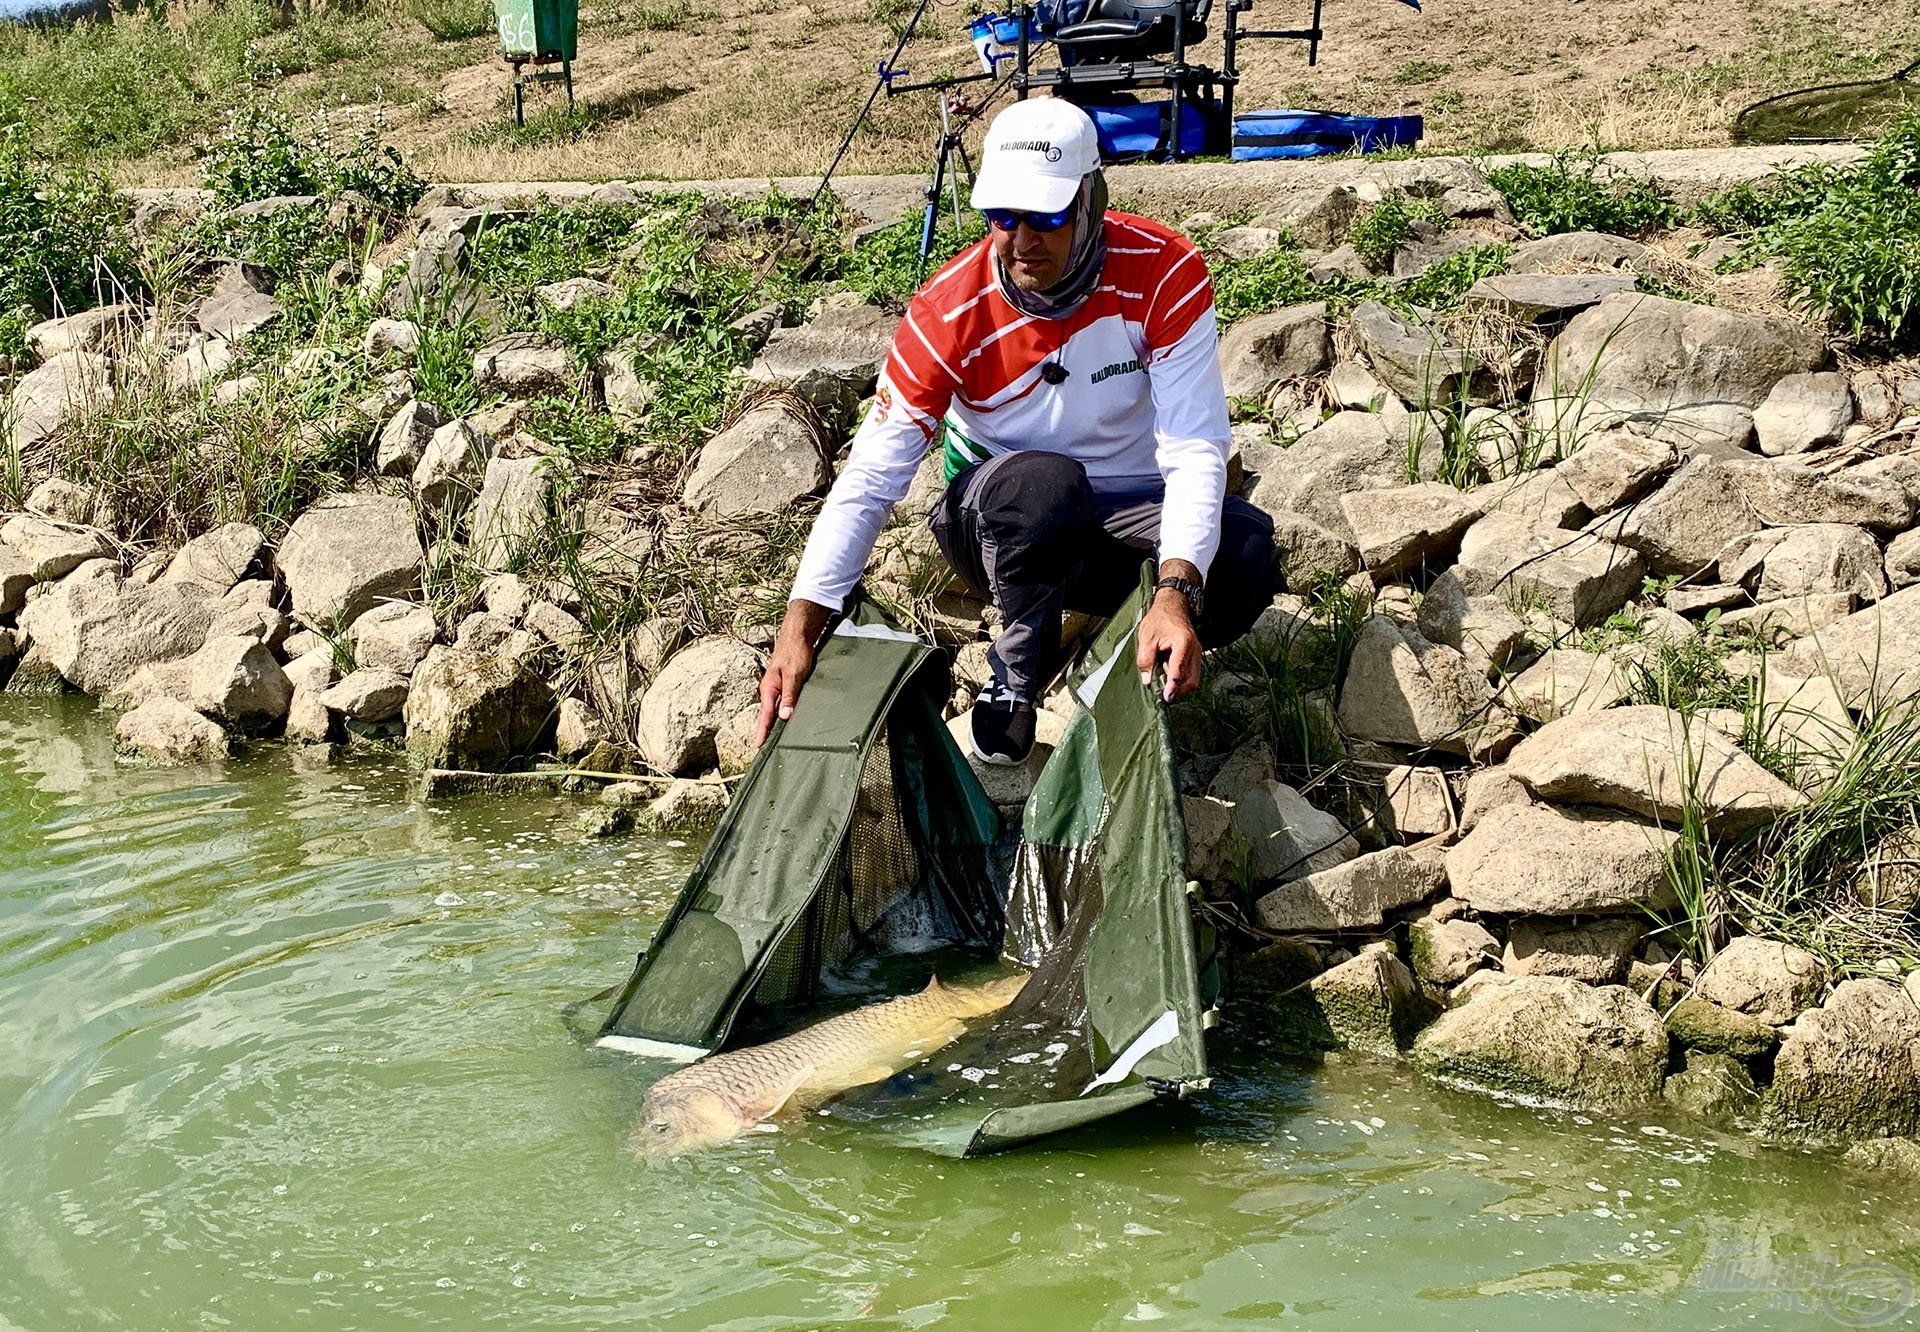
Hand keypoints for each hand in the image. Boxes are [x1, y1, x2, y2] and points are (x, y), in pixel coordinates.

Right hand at [755, 600, 831, 744]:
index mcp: (769, 688)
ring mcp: (776, 687)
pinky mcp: (784, 684)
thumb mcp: (795, 675)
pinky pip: (780, 703)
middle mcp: (770, 690)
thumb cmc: (795, 653)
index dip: (762, 731)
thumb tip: (784, 716)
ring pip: (773, 710)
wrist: (798, 635)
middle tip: (764, 749)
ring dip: (773, 724)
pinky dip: (780, 713)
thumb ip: (790, 695)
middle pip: (767, 715)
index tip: (758, 745)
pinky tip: (785, 720)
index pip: (765, 715)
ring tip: (772, 740)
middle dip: (765, 731)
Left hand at [1136, 588, 1201, 701]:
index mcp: (1183, 642)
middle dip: (1179, 690)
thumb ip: (1145, 660)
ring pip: (1194, 678)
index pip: (1179, 670)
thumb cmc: (1160, 618)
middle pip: (1192, 679)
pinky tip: (1170, 677)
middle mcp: (1194, 649)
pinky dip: (1182, 678)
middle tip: (1165, 695)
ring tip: (1166, 686)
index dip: (1173, 686)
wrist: (1172, 605)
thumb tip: (1147, 679)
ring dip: (1180, 685)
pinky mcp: (1195, 655)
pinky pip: (1192, 672)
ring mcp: (1197, 652)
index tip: (1167, 696)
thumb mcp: (1147, 638)